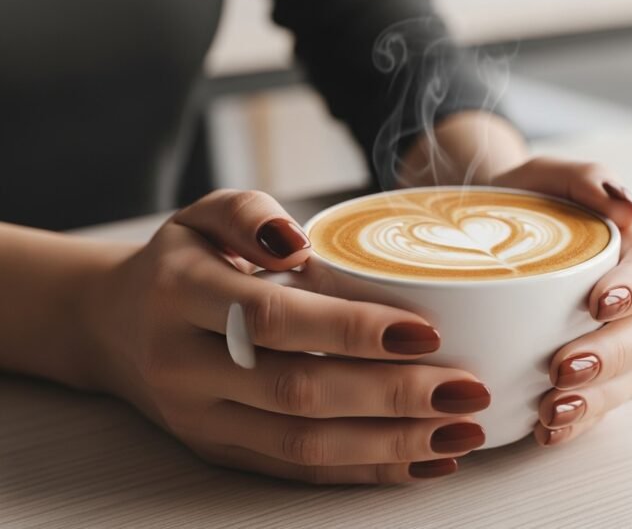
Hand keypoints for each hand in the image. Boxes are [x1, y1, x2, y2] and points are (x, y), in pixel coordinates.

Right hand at [84, 190, 491, 483]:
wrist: (112, 326)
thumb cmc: (179, 263)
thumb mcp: (201, 215)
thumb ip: (250, 213)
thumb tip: (298, 243)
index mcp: (181, 295)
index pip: (276, 318)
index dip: (353, 329)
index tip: (429, 331)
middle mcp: (185, 365)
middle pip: (299, 392)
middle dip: (392, 397)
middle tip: (466, 390)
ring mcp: (201, 419)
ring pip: (303, 446)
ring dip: (391, 445)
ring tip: (460, 434)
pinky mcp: (220, 452)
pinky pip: (298, 472)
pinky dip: (365, 471)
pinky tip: (422, 461)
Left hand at [493, 157, 631, 445]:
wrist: (481, 232)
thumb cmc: (522, 199)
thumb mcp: (544, 174)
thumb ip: (586, 180)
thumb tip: (627, 205)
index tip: (598, 303)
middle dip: (612, 356)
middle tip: (562, 367)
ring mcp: (614, 341)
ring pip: (631, 378)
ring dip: (596, 399)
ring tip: (550, 410)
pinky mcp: (590, 376)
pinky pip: (597, 406)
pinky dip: (576, 423)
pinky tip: (545, 431)